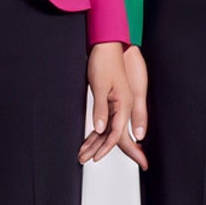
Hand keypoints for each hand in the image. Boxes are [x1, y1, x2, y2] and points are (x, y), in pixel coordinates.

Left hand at [80, 43, 143, 167]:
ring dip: (95, 143)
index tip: (96, 158)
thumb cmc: (105, 61)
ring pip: (107, 130)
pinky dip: (96, 132)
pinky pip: (105, 121)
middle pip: (114, 135)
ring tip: (80, 154)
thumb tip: (100, 129)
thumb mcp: (100, 85)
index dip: (106, 148)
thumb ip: (101, 108)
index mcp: (125, 104)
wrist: (107, 44)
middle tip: (87, 160)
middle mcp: (124, 107)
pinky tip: (89, 140)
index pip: (116, 133)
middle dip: (101, 149)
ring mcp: (119, 104)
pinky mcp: (111, 101)